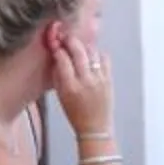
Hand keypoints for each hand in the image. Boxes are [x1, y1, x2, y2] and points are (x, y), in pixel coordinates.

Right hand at [50, 25, 115, 141]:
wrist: (95, 127)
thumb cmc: (74, 113)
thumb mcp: (60, 96)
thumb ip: (58, 75)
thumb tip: (57, 54)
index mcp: (70, 87)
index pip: (63, 60)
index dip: (57, 48)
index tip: (54, 43)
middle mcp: (86, 81)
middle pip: (79, 52)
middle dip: (71, 41)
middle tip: (65, 37)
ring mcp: (100, 79)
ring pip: (92, 52)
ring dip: (84, 46)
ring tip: (78, 45)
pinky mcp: (109, 79)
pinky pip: (104, 58)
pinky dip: (97, 53)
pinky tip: (91, 55)